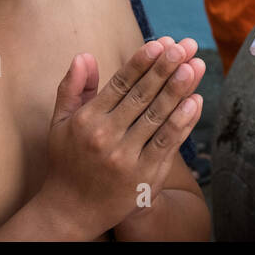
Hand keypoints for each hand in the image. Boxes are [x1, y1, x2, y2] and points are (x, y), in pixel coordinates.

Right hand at [38, 37, 205, 236]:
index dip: (142, 62)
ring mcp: (125, 157)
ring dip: (178, 90)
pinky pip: (166, 144)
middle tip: (185, 46)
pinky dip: (182, 123)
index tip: (161, 43)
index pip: (120, 84)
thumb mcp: (59, 122)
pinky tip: (195, 101)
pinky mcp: (143, 175)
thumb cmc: (67, 161)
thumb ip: (73, 87)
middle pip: (142, 96)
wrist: (71, 211)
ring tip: (194, 66)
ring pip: (157, 117)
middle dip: (165, 68)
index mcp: (87, 120)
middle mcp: (105, 137)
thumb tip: (85, 55)